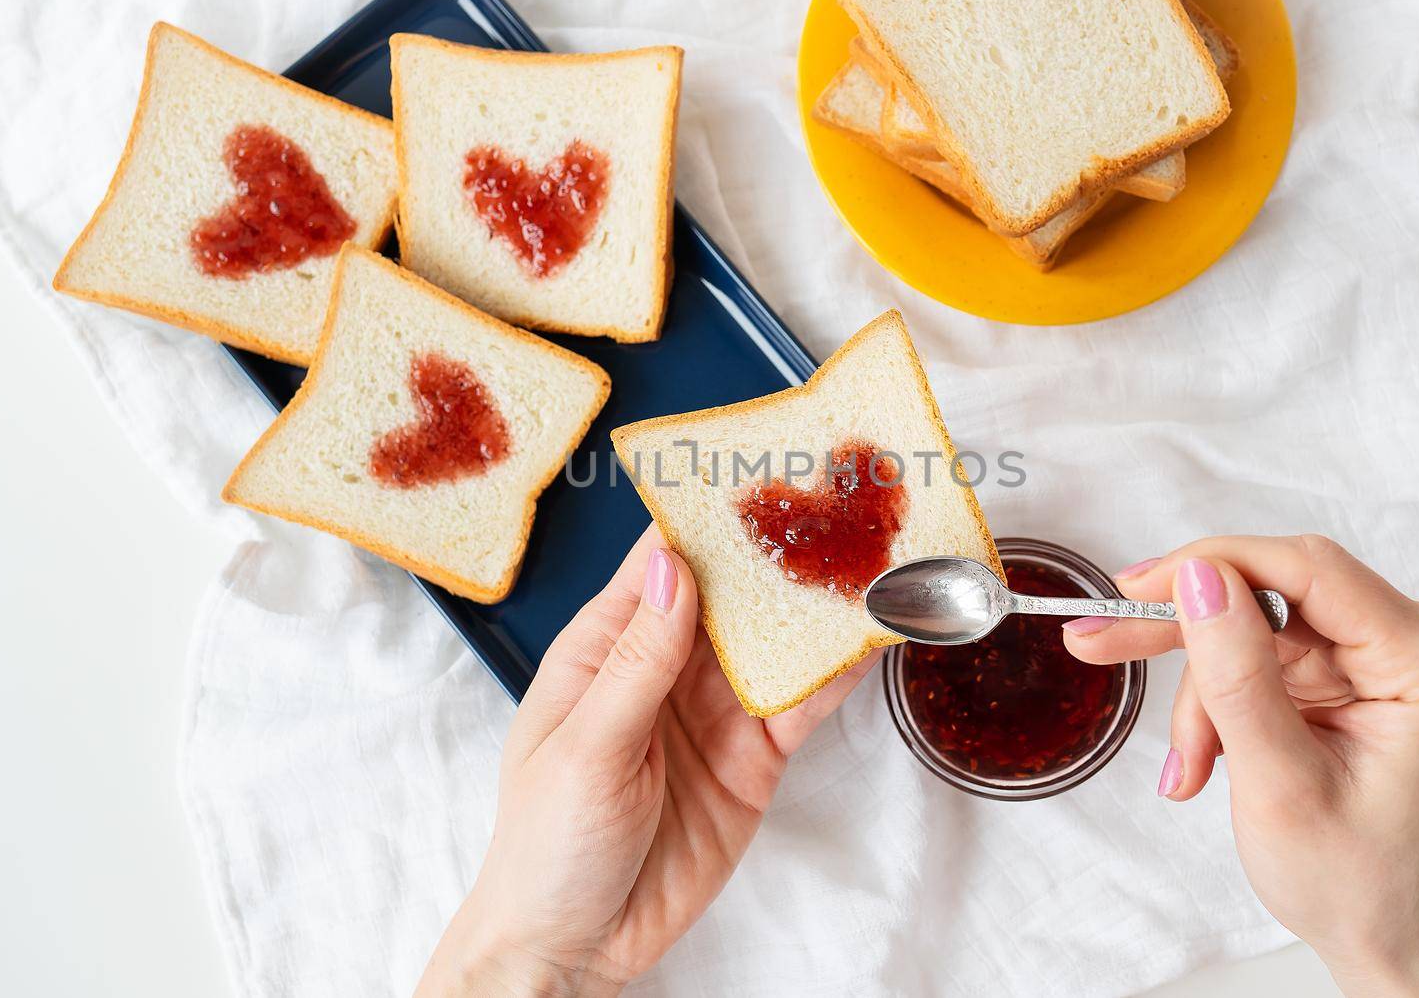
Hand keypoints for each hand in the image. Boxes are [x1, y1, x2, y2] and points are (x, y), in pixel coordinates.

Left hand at [416, 526, 875, 995]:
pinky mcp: (753, 758)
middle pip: (728, 594)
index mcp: (602, 650)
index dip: (703, 518)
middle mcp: (662, 669)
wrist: (577, 949)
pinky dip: (834, 673)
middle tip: (836, 501)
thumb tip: (676, 567)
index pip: (658, 564)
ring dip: (814, 605)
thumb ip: (637, 662)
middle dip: (775, 552)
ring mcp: (711, 712)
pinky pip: (800, 705)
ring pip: (771, 642)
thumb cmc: (547, 847)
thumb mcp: (585, 750)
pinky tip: (869, 637)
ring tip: (871, 556)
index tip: (753, 470)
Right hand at [1064, 535, 1418, 996]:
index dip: (1213, 565)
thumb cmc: (1357, 882)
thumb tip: (1197, 578)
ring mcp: (1384, 654)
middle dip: (1189, 629)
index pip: (1309, 570)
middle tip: (1102, 638)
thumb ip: (1238, 676)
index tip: (1133, 588)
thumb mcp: (1281, 785)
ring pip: (1256, 624)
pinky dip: (1221, 700)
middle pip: (1275, 591)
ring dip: (1205, 690)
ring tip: (1189, 765)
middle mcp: (1418, 642)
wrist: (1389, 936)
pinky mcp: (1353, 670)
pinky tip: (1205, 754)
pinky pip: (1263, 653)